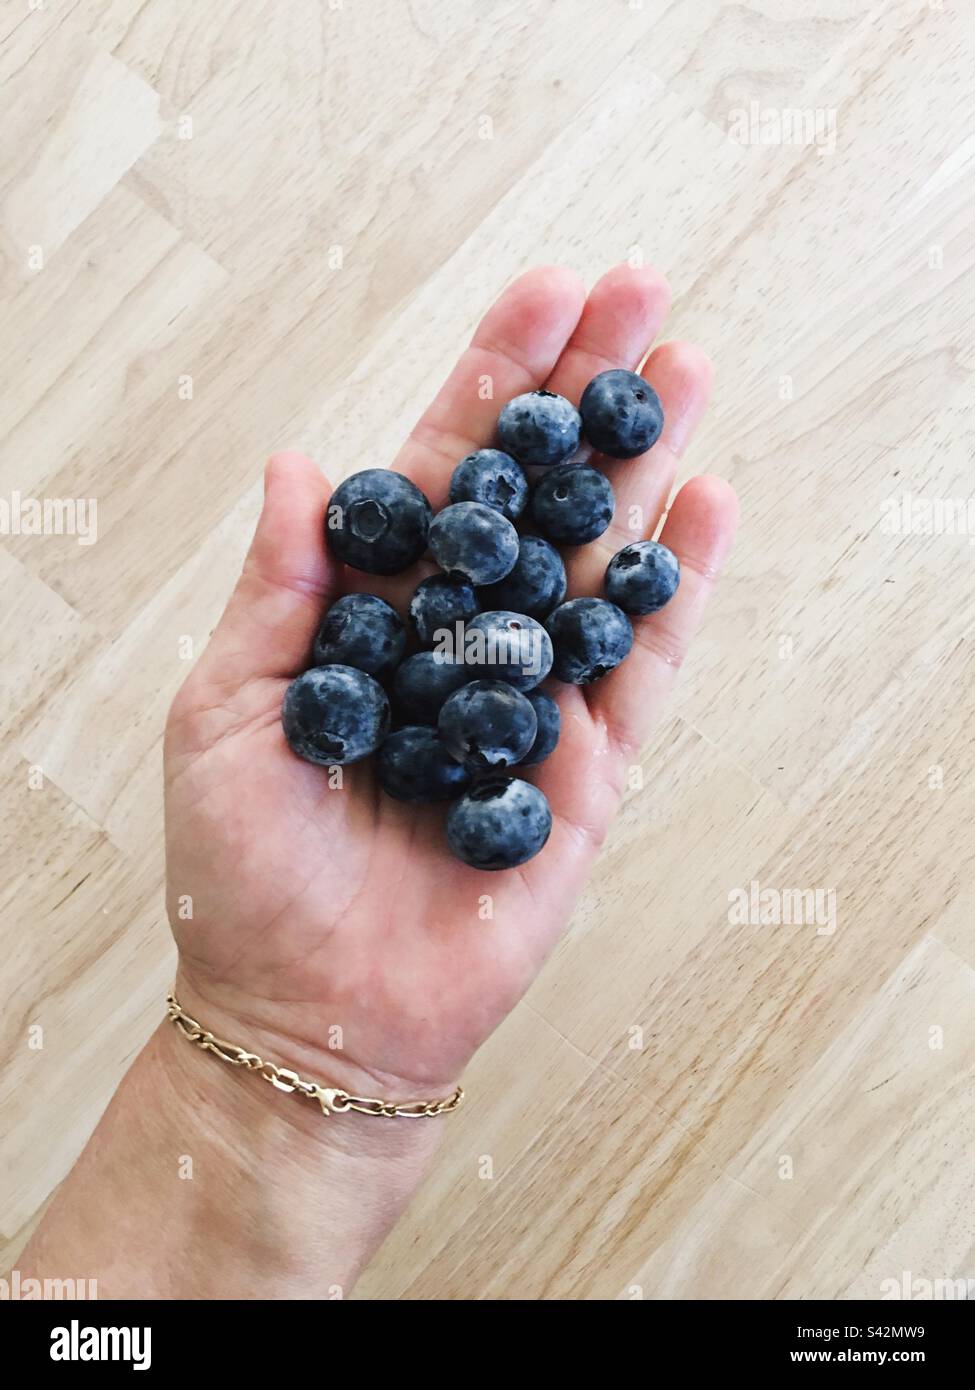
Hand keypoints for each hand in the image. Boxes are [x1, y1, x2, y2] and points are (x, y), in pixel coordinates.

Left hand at [164, 264, 737, 1108]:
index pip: (445, 474)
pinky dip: (673, 592)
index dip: (492, 382)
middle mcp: (462, 640)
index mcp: (377, 613)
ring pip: (598, 561)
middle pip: (537, 495)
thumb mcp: (225, 712)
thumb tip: (300, 464)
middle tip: (641, 291)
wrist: (306, 1010)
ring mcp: (532, 701)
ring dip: (643, 465)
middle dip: (586, 394)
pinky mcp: (587, 773)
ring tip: (685, 369)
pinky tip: (702, 508)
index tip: (543, 292)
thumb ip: (278, 591)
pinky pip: (640, 671)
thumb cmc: (243, 868)